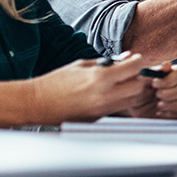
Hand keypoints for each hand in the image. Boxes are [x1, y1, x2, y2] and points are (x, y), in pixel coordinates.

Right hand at [31, 53, 153, 123]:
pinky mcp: (99, 118)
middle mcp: (105, 96)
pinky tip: (111, 92)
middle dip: (139, 77)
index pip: (134, 68)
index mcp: (100, 78)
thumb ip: (107, 62)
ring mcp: (103, 110)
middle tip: (132, 71)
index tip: (137, 59)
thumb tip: (127, 58)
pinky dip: (121, 99)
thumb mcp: (82, 64)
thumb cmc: (56, 82)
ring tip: (122, 81)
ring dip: (132, 89)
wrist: (37, 103)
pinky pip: (119, 107)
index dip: (139, 61)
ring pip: (132, 100)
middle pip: (139, 87)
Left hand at [127, 62, 176, 118]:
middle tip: (156, 95)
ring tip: (158, 105)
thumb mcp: (141, 80)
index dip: (171, 78)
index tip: (155, 83)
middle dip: (171, 92)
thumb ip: (154, 71)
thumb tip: (167, 64)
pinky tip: (159, 112)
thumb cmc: (138, 91)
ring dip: (174, 104)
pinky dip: (170, 113)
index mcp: (173, 75)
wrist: (132, 109)